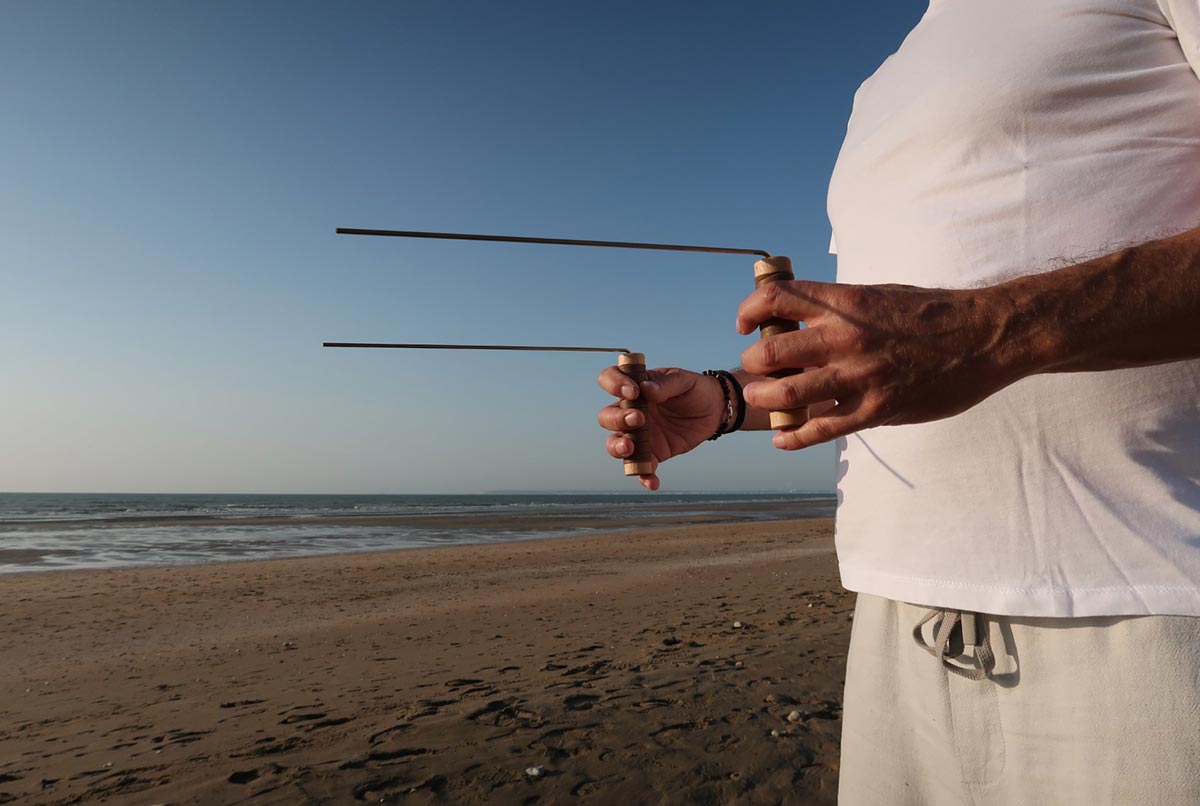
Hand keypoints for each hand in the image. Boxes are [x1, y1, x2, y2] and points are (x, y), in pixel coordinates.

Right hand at [597, 367, 724, 489]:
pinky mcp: (652, 453)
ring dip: (618, 448)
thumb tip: (645, 389)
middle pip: (607, 416)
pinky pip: (641, 467)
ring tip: (630, 448)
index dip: (613, 384)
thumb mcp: (683, 380)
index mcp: (635, 387)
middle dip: (617, 419)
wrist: (714, 410)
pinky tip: (652, 481)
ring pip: (615, 443)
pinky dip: (643, 476)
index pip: (609, 379)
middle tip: (640, 419)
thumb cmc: (694, 389)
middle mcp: (630, 410)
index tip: (633, 392)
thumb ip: (664, 384)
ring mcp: (639, 434)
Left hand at [736, 280, 1027, 449]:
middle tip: (757, 367)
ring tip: (763, 398)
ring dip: (764, 398)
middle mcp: (844, 337)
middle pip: (770, 350)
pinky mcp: (876, 410)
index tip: (746, 324)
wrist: (985, 336)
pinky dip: (794, 437)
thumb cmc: (933, 313)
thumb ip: (840, 308)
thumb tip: (803, 318)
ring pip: (787, 392)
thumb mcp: (879, 295)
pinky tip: (783, 439)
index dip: (750, 311)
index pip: (775, 298)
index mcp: (844, 302)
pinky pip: (821, 428)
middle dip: (754, 361)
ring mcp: (859, 376)